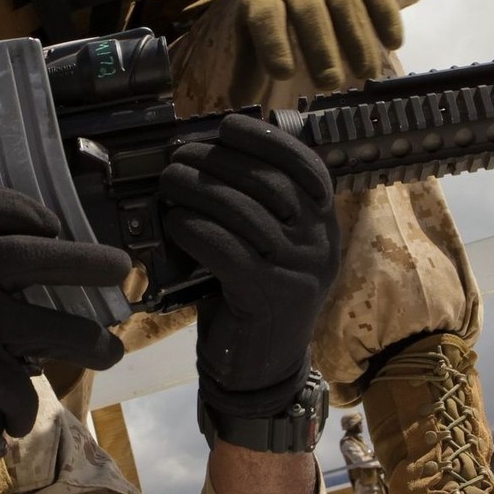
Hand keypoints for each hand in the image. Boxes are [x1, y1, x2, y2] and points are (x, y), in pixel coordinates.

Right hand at [0, 184, 130, 493]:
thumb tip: (52, 258)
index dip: (19, 208)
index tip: (52, 224)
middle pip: (29, 255)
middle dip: (87, 262)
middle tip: (122, 268)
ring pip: (49, 328)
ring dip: (90, 342)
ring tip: (110, 351)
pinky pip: (22, 387)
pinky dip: (26, 408)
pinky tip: (18, 416)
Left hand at [159, 115, 339, 418]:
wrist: (260, 367)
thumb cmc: (254, 296)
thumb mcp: (270, 247)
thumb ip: (259, 206)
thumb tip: (211, 150)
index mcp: (324, 226)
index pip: (306, 167)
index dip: (266, 140)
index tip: (227, 126)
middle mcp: (319, 245)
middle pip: (268, 183)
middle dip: (217, 160)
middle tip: (178, 156)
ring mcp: (297, 272)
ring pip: (242, 212)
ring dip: (197, 190)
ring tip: (169, 181)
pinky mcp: (267, 297)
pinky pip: (225, 249)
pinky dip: (195, 229)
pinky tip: (175, 222)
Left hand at [237, 0, 403, 95]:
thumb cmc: (274, 3)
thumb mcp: (252, 26)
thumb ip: (248, 66)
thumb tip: (241, 110)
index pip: (266, 19)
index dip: (274, 44)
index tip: (283, 74)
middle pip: (310, 14)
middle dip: (321, 49)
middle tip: (328, 83)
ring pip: (345, 6)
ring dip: (357, 40)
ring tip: (365, 73)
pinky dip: (387, 16)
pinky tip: (393, 43)